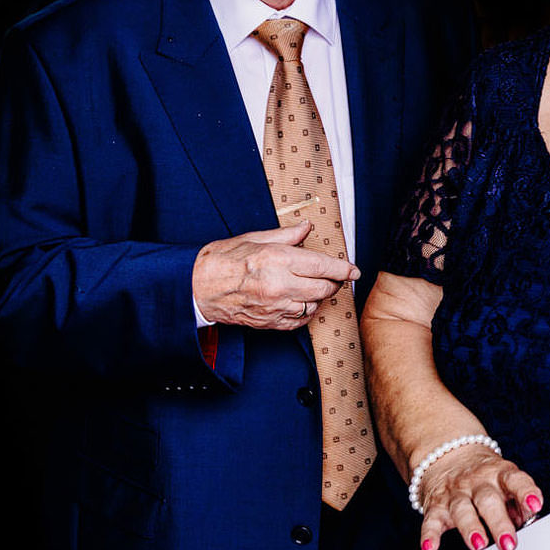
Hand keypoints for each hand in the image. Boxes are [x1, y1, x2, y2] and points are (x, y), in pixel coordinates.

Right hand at [191, 222, 357, 329]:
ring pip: (314, 306)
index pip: (324, 267)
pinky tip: (300, 302)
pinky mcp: (268, 322)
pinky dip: (305, 313)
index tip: (353, 270)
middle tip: (331, 275)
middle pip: (324, 289)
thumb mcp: (255, 238)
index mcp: (279, 260)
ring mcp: (275, 307)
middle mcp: (280, 285)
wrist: (196, 287)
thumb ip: (286, 235)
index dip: (344, 269)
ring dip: (318, 298)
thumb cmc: (222, 260)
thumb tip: (306, 228)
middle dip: (333, 282)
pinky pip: (298, 322)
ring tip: (311, 287)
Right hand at [416, 445, 543, 549]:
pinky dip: (429, 535)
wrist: (448, 454)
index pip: (516, 481)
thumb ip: (519, 503)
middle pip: (488, 500)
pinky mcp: (435, 505)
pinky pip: (431, 520)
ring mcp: (456, 493)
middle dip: (499, 523)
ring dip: (470, 528)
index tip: (536, 505)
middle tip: (509, 544)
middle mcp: (478, 482)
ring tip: (479, 545)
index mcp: (501, 474)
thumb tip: (531, 523)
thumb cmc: (487, 478)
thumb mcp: (506, 482)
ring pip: (462, 509)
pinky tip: (430, 547)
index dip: (526, 492)